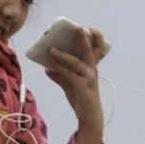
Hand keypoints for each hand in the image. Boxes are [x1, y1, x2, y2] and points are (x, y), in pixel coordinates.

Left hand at [44, 25, 107, 143]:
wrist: (88, 116)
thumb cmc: (81, 98)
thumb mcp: (69, 84)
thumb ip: (60, 75)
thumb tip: (47, 68)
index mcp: (92, 67)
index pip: (97, 49)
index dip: (96, 37)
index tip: (89, 28)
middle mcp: (92, 70)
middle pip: (90, 50)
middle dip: (84, 38)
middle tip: (78, 27)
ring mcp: (88, 78)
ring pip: (76, 62)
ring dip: (63, 55)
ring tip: (51, 49)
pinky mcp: (82, 86)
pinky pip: (68, 74)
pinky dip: (58, 69)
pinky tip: (48, 68)